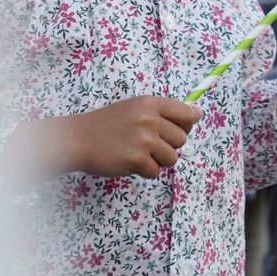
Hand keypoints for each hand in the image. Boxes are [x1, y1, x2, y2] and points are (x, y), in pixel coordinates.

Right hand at [20, 96, 201, 180]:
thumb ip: (163, 112)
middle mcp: (149, 119)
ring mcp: (144, 140)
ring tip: (138, 154)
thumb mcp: (134, 109)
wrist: (78, 139)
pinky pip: (156, 172)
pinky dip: (145, 172)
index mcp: (150, 103)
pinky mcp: (137, 159)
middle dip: (169, 146)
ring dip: (158, 161)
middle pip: (181, 139)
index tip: (179, 130)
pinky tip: (130, 163)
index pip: (186, 113)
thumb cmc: (107, 125)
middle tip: (149, 146)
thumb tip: (198, 114)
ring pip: (172, 158)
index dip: (186, 125)